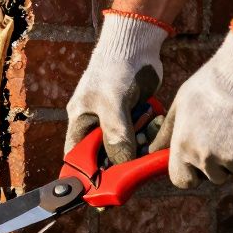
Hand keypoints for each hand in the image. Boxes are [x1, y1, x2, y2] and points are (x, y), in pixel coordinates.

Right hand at [64, 11, 170, 163]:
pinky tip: (155, 119)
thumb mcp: (112, 103)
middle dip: (124, 159)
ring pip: (130, 148)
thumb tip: (121, 165)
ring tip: (147, 128)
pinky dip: (152, 132)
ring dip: (142, 144)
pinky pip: (145, 136)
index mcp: (81, 123)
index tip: (105, 189)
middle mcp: (97, 126)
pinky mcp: (136, 118)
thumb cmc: (114, 68)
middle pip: (108, 158)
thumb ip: (116, 134)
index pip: (78, 158)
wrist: (137, 43)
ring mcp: (118, 122)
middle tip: (138, 159)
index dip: (88, 175)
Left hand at [151, 20, 232, 187]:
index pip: (182, 180)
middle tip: (223, 133)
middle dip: (218, 161)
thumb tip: (153, 151)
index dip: (190, 173)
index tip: (196, 161)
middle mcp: (207, 158)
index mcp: (184, 147)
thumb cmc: (211, 84)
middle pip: (214, 176)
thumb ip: (168, 132)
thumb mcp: (180, 104)